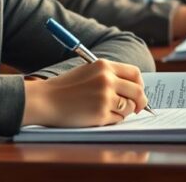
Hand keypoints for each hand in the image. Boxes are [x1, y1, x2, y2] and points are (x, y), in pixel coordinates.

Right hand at [22, 59, 147, 126]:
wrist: (45, 100)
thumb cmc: (66, 87)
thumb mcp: (89, 72)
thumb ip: (110, 76)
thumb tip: (133, 88)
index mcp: (104, 66)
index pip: (135, 73)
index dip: (140, 84)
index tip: (138, 92)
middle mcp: (107, 79)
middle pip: (137, 91)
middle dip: (140, 102)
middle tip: (137, 108)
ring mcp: (105, 97)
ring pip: (129, 107)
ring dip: (124, 112)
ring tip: (108, 110)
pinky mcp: (100, 114)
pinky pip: (117, 119)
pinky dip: (112, 120)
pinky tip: (98, 116)